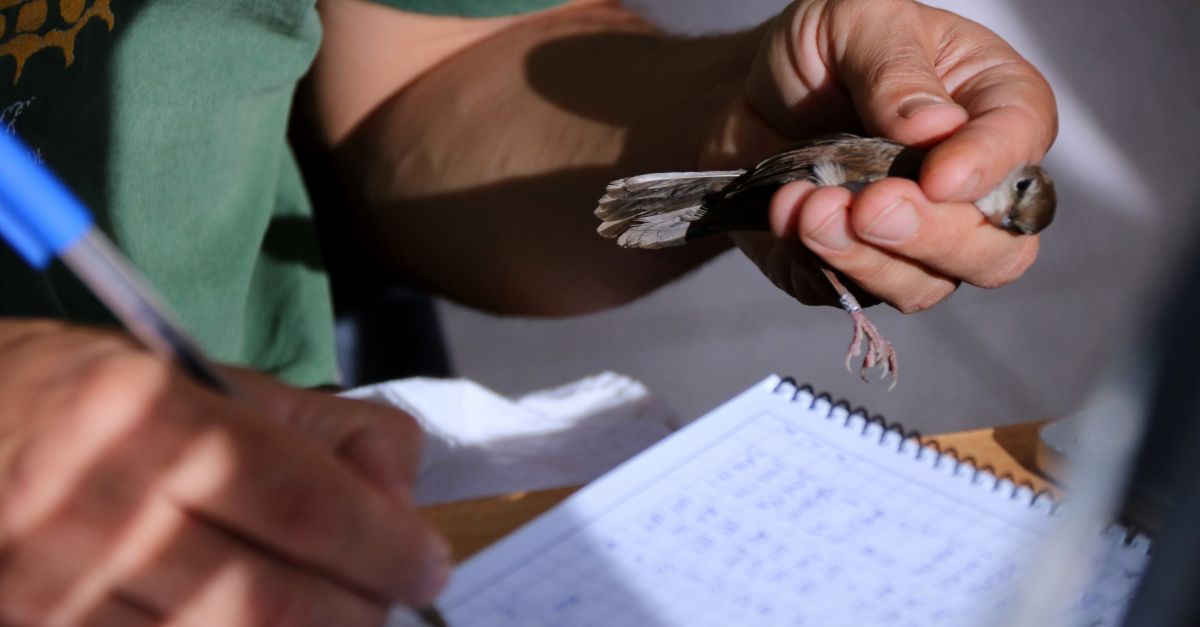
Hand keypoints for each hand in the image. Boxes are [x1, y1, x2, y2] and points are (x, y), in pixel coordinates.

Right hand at [0, 320, 447, 626]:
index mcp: (147, 416)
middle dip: (354, 610)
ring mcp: (52, 588)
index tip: (428, 563)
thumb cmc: (105, 401)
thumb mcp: (218, 382)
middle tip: (385, 595)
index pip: (299, 503)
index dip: (383, 545)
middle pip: (266, 600)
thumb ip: (328, 431)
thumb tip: (400, 501)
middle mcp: (90, 504)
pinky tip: (258, 626)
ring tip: (330, 610)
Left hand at [705, 0, 1055, 312]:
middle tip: (869, 207)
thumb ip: (896, 69)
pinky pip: (845, 294)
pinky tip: (785, 214)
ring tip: (808, 207)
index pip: (1022, 150)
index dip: (987, 171)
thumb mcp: (859, 20)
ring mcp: (913, 241)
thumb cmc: (825, 49)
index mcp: (993, 108)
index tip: (936, 176)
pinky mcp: (852, 271)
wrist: (749, 91)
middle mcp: (968, 188)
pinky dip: (813, 263)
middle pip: (994, 252)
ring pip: (922, 287)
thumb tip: (935, 128)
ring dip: (863, 259)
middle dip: (932, 239)